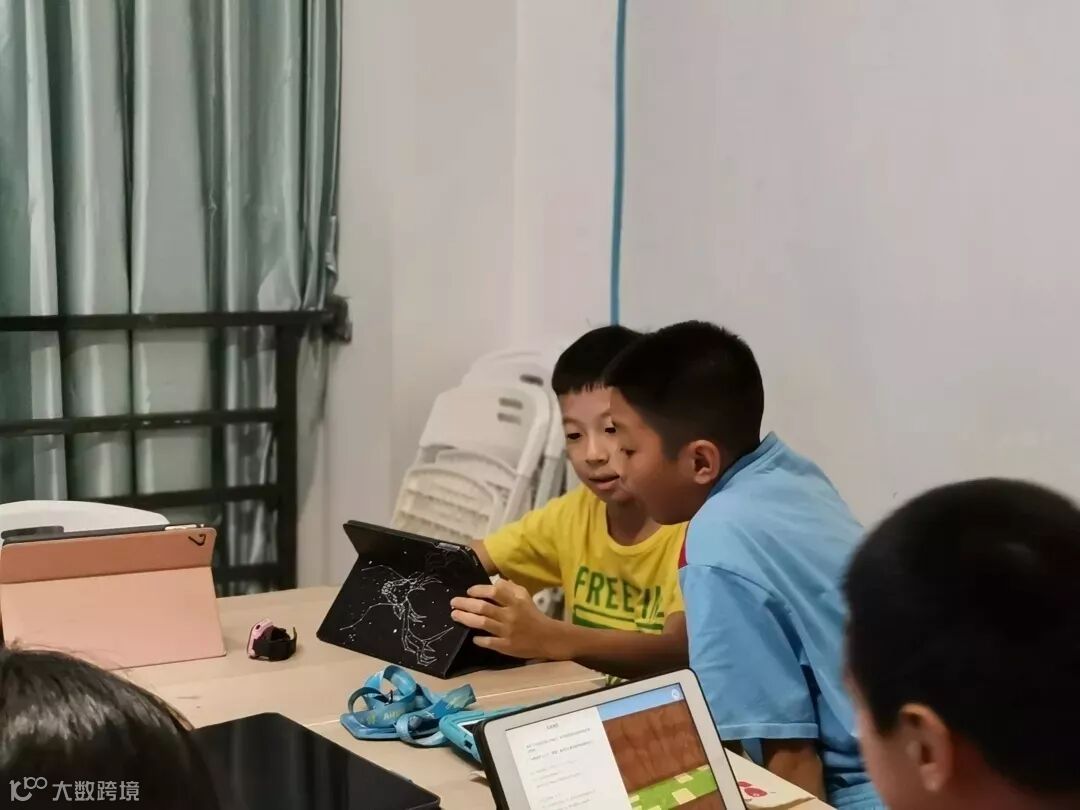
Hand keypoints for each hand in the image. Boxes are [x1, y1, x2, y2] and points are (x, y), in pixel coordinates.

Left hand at [450, 580, 567, 659]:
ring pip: (482, 623)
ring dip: (466, 619)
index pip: (494, 591)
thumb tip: (495, 581)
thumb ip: (510, 588)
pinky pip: (488, 642)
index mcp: (515, 601)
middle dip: (466, 604)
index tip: (469, 591)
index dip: (479, 590)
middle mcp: (510, 615)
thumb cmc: (532, 614)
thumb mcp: (524, 596)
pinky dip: (479, 639)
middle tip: (453, 602)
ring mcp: (507, 631)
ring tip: (455, 615)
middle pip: (484, 608)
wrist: (547, 637)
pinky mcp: (506, 646)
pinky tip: (472, 637)